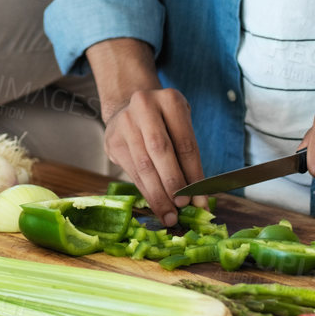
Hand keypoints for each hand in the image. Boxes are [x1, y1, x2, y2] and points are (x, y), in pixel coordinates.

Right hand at [87, 38, 204, 225]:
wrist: (129, 107)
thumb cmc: (164, 122)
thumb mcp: (181, 128)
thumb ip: (189, 159)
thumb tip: (200, 202)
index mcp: (170, 100)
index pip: (185, 143)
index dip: (194, 175)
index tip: (201, 201)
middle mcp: (144, 106)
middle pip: (161, 151)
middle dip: (173, 183)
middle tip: (183, 207)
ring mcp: (125, 122)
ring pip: (144, 165)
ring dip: (159, 195)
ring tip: (170, 215)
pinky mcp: (113, 140)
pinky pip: (132, 172)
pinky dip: (147, 192)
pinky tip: (157, 206)